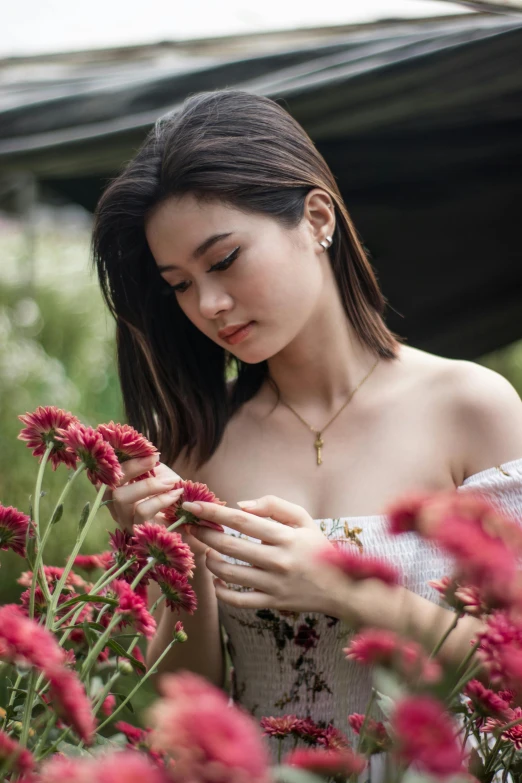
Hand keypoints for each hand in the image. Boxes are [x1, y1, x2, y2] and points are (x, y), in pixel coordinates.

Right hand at [101, 456, 208, 558]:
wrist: (189, 525)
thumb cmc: (173, 496)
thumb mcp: (163, 477)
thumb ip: (153, 466)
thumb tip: (149, 454)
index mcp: (118, 489)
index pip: (107, 472)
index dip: (121, 459)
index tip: (143, 449)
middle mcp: (115, 506)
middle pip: (108, 484)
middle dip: (131, 468)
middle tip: (153, 460)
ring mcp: (123, 520)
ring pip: (121, 498)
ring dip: (148, 485)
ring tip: (170, 481)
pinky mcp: (136, 532)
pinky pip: (142, 512)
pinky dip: (160, 499)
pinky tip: (176, 494)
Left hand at [183, 495, 344, 614]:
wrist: (341, 588)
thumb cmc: (317, 548)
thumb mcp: (303, 519)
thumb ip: (274, 506)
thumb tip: (240, 505)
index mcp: (285, 536)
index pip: (242, 520)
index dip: (214, 511)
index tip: (193, 505)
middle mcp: (278, 560)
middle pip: (229, 545)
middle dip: (204, 534)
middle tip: (191, 527)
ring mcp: (273, 584)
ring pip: (229, 573)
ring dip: (209, 561)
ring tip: (207, 551)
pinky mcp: (272, 603)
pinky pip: (238, 601)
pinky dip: (220, 592)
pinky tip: (216, 581)